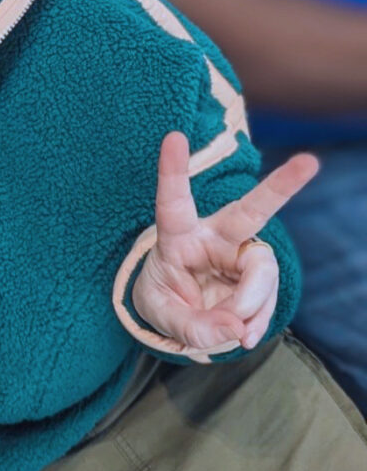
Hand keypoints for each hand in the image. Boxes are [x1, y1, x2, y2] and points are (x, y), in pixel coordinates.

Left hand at [132, 131, 318, 351]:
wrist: (179, 314)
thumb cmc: (163, 299)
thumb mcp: (159, 314)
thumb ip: (190, 325)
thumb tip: (234, 327)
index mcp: (177, 234)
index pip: (173, 201)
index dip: (173, 170)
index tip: (173, 136)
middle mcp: (214, 236)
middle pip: (249, 211)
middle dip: (281, 186)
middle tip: (310, 162)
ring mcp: (241, 255)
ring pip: (261, 271)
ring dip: (249, 305)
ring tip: (233, 330)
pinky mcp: (258, 275)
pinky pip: (268, 297)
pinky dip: (257, 321)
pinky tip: (244, 333)